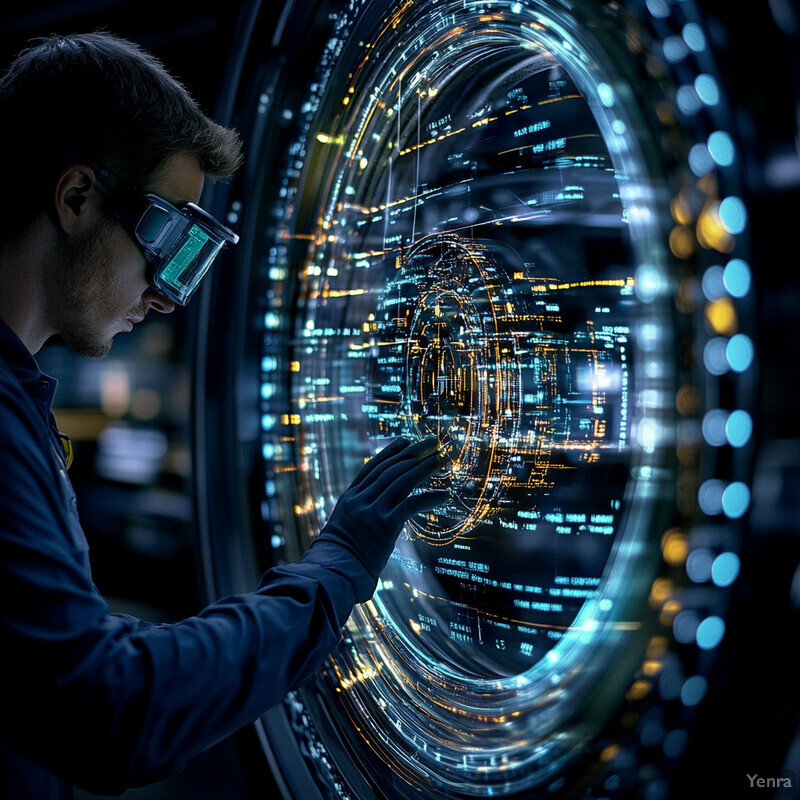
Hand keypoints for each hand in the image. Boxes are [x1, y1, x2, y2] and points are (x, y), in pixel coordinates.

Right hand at [313, 436, 448, 587]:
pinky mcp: (385, 524)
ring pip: (402, 480)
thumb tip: (375, 516)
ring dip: (425, 467)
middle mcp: (361, 499)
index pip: (373, 468)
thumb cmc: (339, 559)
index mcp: (350, 498)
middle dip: (414, 453)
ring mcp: (372, 510)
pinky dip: (430, 497)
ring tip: (443, 458)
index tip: (406, 441)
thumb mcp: (344, 529)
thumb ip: (358, 517)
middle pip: (391, 469)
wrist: (332, 572)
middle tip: (432, 442)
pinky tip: (445, 494)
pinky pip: (412, 504)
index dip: (391, 452)